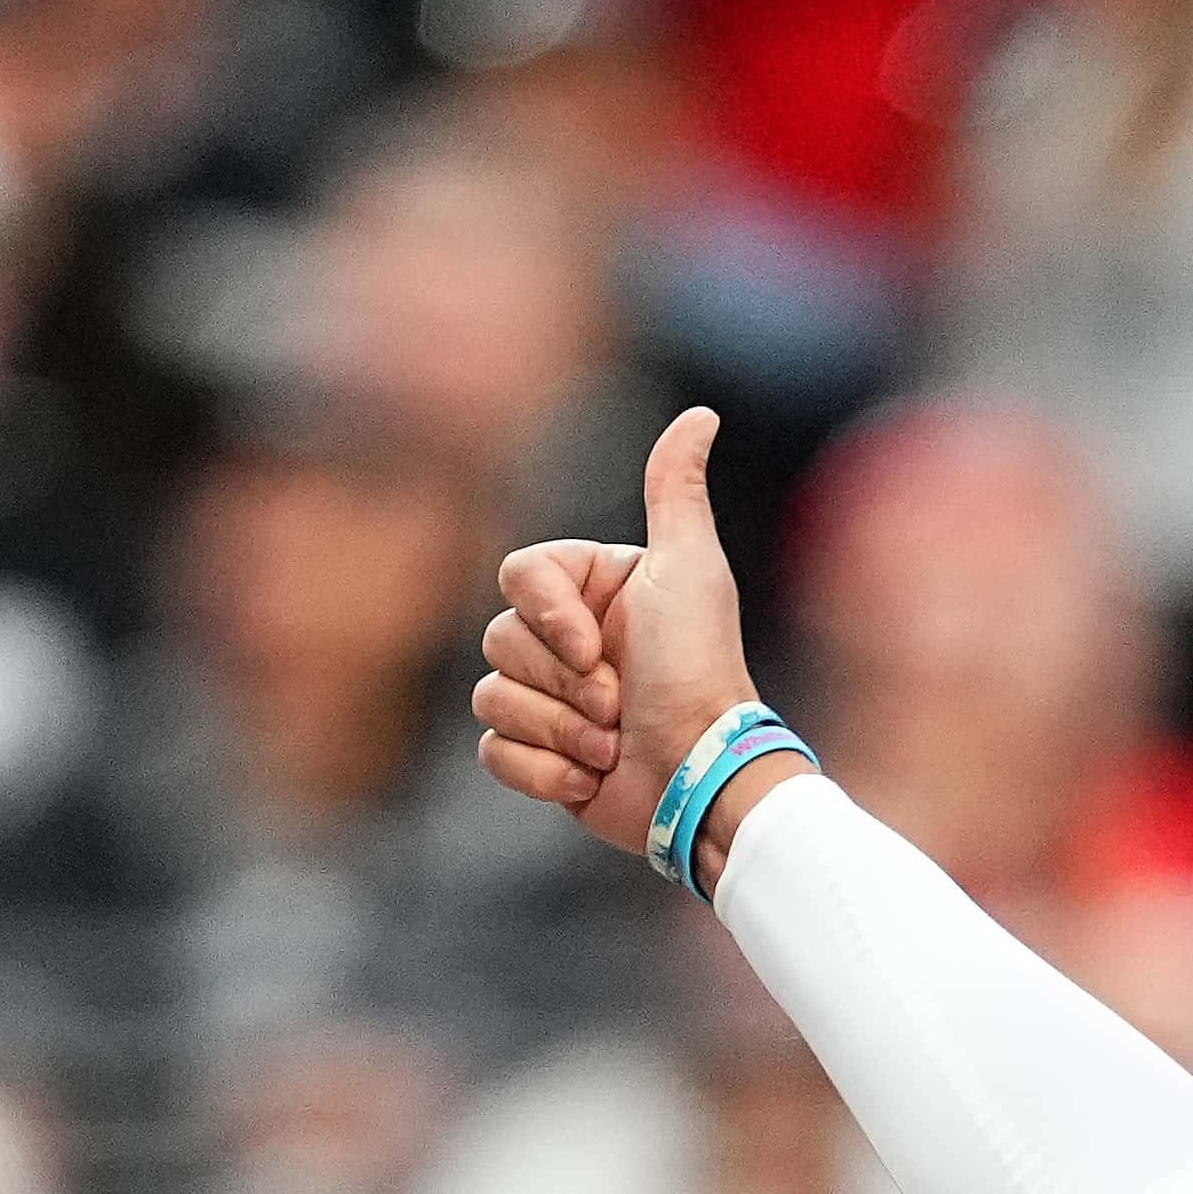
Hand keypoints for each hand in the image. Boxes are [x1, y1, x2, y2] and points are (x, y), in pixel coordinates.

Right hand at [476, 407, 761, 861]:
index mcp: (594, 589)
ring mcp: (551, 700)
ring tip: (612, 744)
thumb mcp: (689, 569)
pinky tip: (592, 778)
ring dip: (557, 730)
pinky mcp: (541, 757)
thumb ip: (676, 491)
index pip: (519, 576)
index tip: (597, 647)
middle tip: (618, 703)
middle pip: (499, 639)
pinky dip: (542, 772)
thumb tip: (701, 415)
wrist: (701, 777)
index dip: (547, 616)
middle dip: (562, 682)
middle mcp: (569, 640)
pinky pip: (493, 750)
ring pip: (491, 696)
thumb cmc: (698, 670)